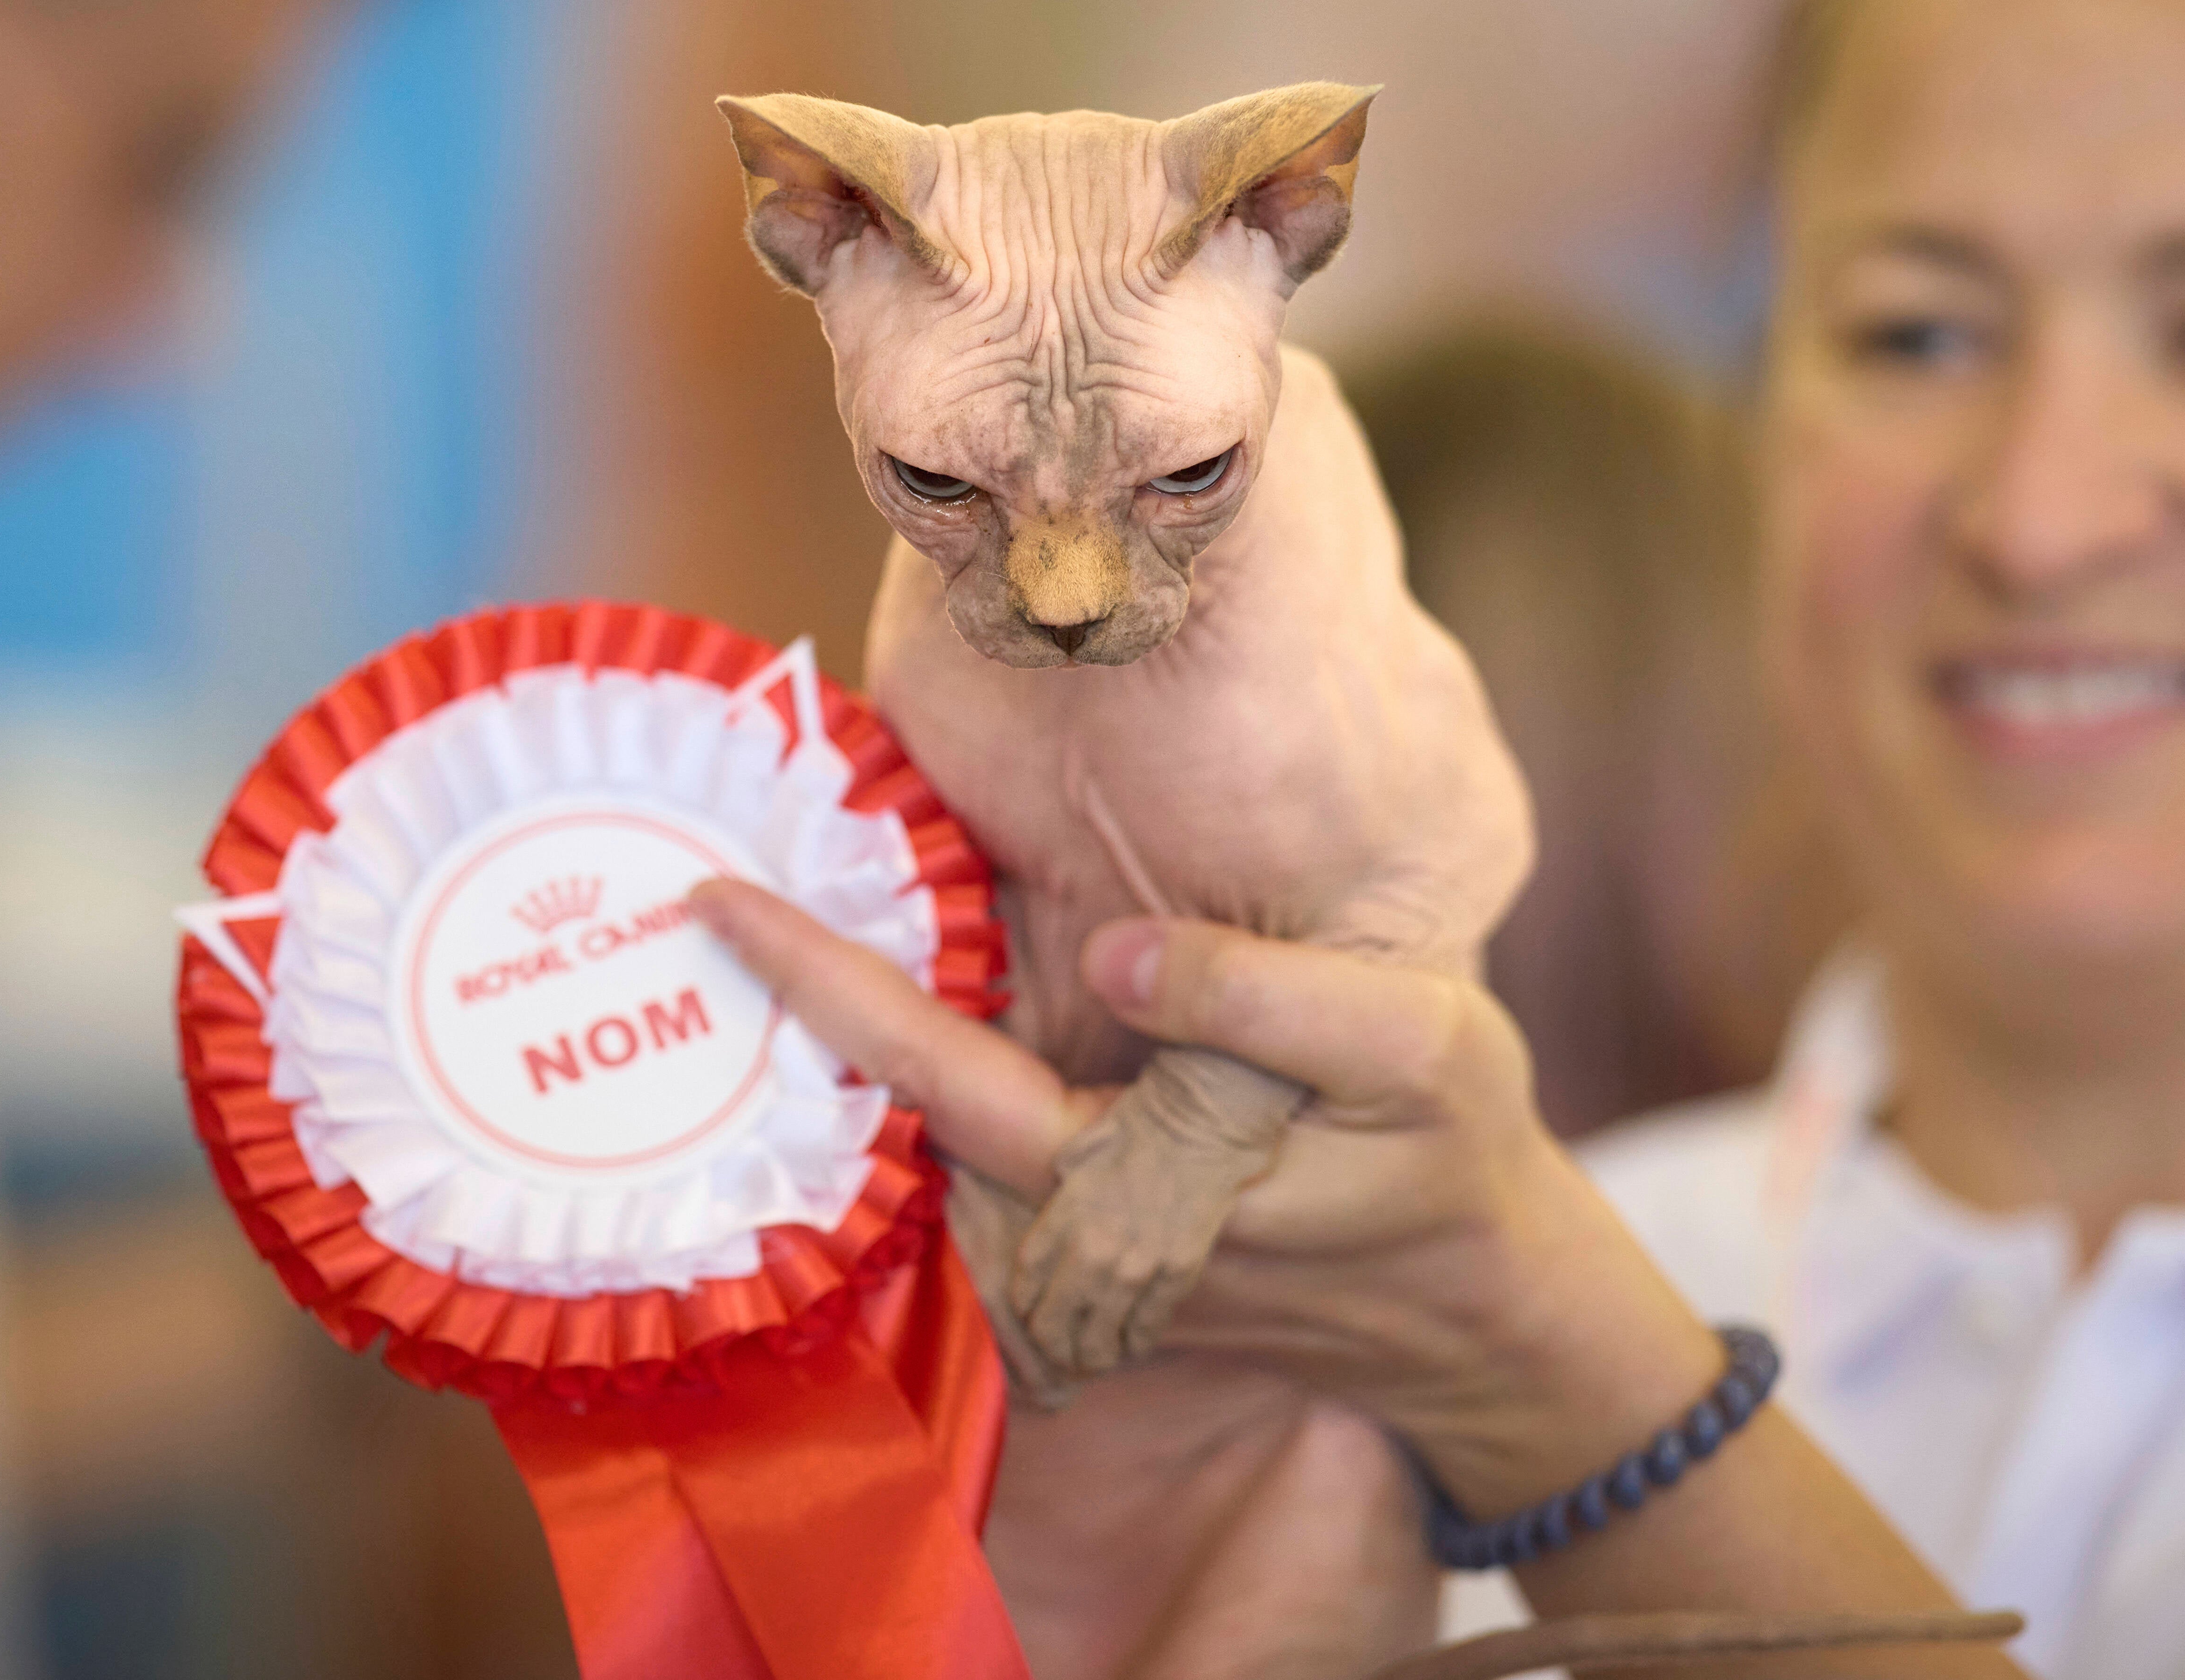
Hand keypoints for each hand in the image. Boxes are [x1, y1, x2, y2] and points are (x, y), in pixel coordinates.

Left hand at [698, 880, 2013, 1673]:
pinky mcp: (1105, 1217)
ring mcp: (1079, 1232)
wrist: (1483, 1305)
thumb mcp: (1410, 1051)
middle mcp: (1070, 1225)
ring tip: (764, 911)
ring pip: (933, 1121)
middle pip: (898, 1103)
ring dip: (848, 1028)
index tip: (718, 902)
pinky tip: (893, 970)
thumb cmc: (1453, 1163)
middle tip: (701, 880)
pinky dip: (926, 1055)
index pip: (934, 1075)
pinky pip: (990, 1128)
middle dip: (798, 998)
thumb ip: (1265, 999)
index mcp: (1121, 1184)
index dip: (823, 984)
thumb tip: (1128, 949)